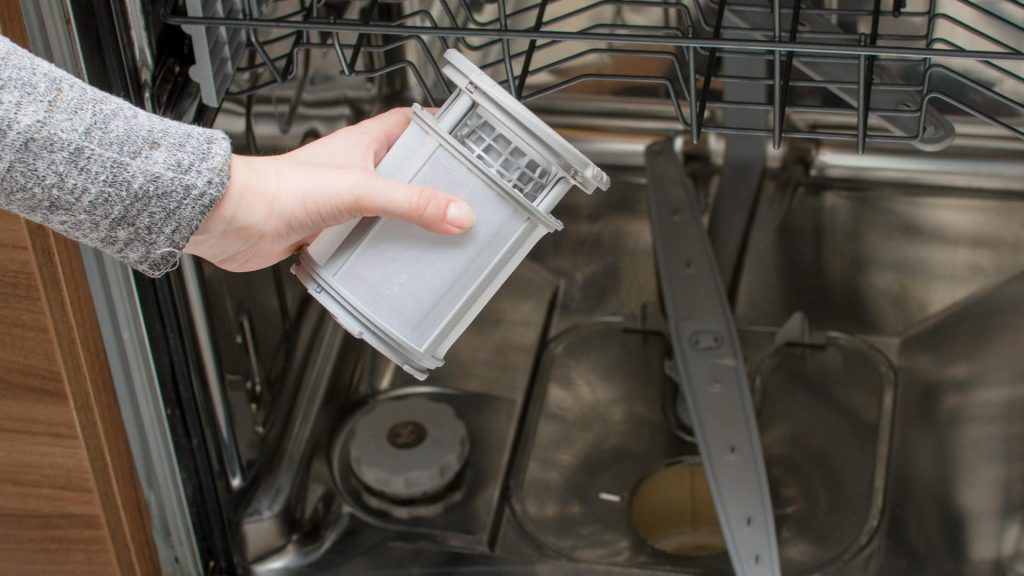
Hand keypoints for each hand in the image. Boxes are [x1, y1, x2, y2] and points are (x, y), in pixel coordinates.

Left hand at [184, 107, 475, 271]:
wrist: (232, 221)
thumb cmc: (278, 189)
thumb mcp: (359, 191)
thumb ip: (411, 202)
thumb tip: (457, 212)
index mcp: (362, 144)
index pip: (409, 123)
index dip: (439, 128)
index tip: (468, 142)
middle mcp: (352, 170)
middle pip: (403, 170)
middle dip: (432, 182)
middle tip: (463, 196)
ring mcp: (340, 202)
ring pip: (385, 207)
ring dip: (407, 220)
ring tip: (438, 233)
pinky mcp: (327, 232)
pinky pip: (364, 238)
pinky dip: (380, 250)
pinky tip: (395, 262)